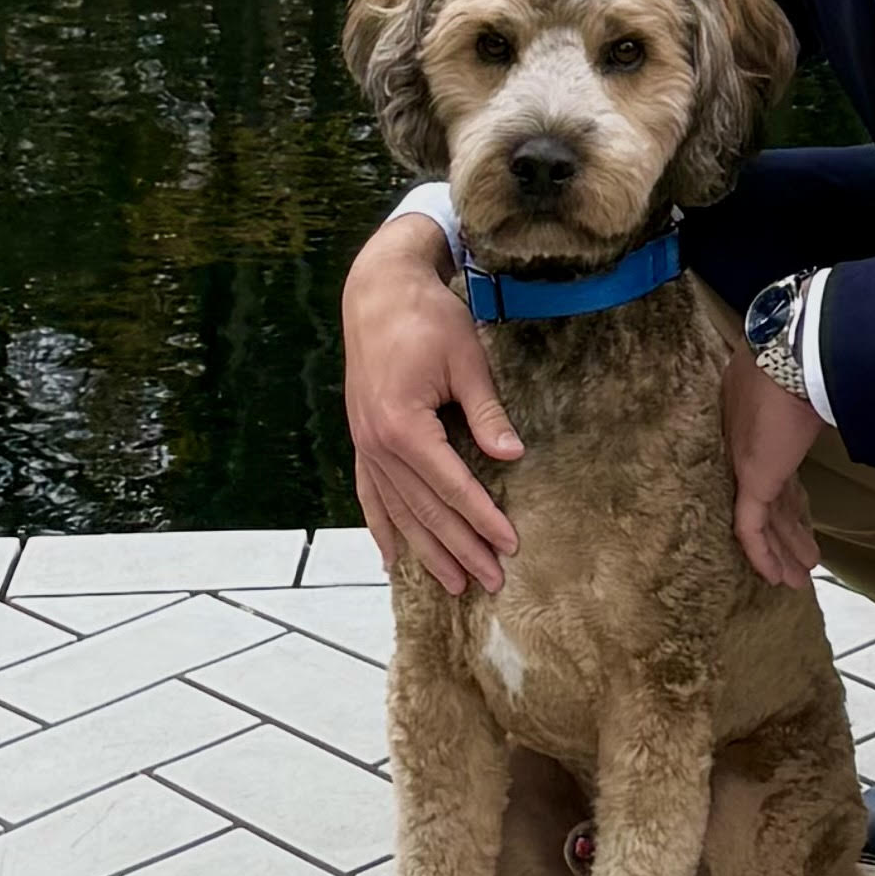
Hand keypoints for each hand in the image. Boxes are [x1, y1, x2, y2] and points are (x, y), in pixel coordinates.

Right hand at [344, 217, 518, 598]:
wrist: (377, 292)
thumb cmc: (427, 319)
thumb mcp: (466, 360)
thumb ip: (487, 412)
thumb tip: (513, 457)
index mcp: (404, 426)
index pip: (453, 487)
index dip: (483, 519)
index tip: (510, 546)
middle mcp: (377, 444)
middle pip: (426, 510)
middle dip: (461, 548)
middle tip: (492, 581)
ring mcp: (363, 445)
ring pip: (398, 511)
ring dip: (426, 550)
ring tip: (453, 584)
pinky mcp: (361, 439)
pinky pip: (369, 494)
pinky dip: (382, 527)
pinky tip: (391, 556)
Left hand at [723, 338, 825, 591]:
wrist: (793, 354)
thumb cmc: (811, 357)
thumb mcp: (816, 378)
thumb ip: (824, 396)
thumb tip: (853, 396)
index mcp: (758, 418)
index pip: (773, 469)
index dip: (789, 499)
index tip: (801, 519)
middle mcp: (746, 443)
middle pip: (772, 498)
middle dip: (789, 532)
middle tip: (804, 558)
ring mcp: (745, 462)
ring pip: (763, 520)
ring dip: (783, 551)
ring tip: (799, 578)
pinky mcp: (751, 480)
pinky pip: (751, 528)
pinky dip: (763, 555)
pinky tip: (776, 578)